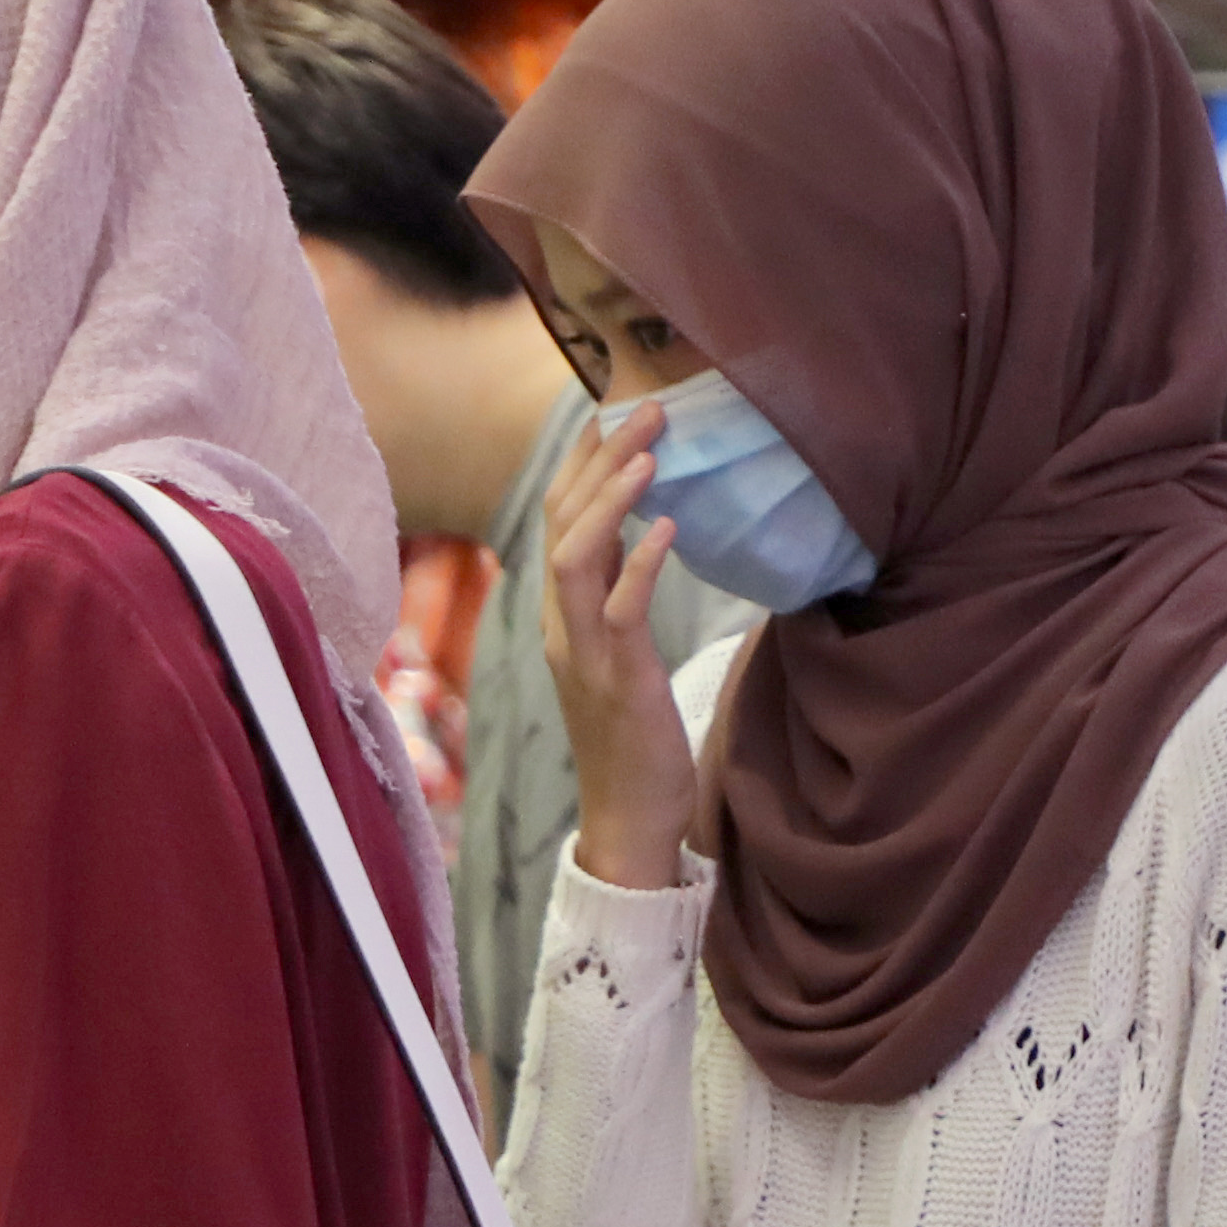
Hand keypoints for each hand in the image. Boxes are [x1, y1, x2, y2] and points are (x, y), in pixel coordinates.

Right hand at [540, 402, 700, 893]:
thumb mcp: (622, 656)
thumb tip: (645, 540)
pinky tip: (668, 529)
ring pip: (576, 558)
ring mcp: (584, 654)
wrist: (628, 820)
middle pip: (562, 524)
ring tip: (650, 451)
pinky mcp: (616, 682)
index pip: (557, 521)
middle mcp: (561, 627)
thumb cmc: (633, 739)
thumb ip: (620, 600)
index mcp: (562, 617)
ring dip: (612, 499)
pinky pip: (620, 612)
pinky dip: (639, 565)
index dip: (579, 464)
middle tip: (645, 407)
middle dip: (600, 460)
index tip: (611, 414)